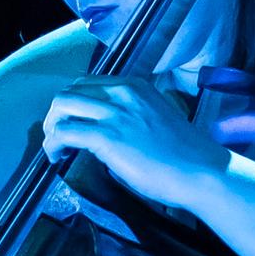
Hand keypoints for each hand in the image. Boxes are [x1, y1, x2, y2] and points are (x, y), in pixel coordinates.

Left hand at [37, 73, 232, 212]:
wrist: (202, 172)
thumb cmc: (186, 156)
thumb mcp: (157, 120)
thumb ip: (132, 118)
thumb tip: (109, 134)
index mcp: (135, 86)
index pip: (88, 84)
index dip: (74, 104)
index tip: (74, 123)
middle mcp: (122, 92)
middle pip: (70, 91)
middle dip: (57, 114)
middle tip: (59, 136)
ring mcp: (114, 112)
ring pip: (61, 106)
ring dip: (52, 127)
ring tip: (55, 147)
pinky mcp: (106, 136)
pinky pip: (64, 132)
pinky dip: (53, 144)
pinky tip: (56, 157)